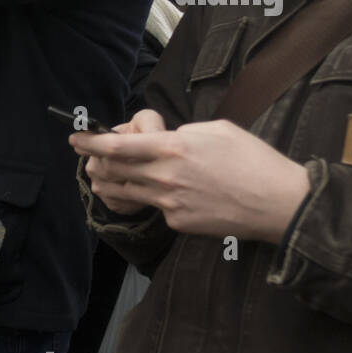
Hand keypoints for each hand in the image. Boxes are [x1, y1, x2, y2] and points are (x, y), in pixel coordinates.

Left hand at [69, 116, 310, 242]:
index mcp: (172, 148)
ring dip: (111, 182)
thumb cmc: (252, 160)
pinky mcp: (177, 222)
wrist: (276, 202)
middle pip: (112, 170)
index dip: (89, 142)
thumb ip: (181, 134)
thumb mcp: (216, 130)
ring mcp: (168, 203)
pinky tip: (166, 193)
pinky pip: (154, 207)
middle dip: (94, 161)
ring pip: (125, 192)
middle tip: (88, 156)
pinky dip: (151, 198)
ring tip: (110, 175)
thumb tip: (163, 139)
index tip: (74, 138)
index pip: (116, 146)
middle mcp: (163, 177)